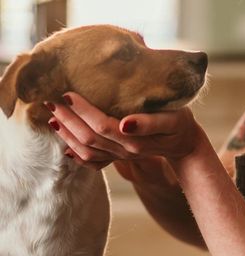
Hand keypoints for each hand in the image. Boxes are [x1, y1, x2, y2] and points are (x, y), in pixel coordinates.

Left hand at [46, 92, 203, 172]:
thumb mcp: (173, 119)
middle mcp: (124, 151)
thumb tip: (125, 123)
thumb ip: (151, 123)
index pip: (102, 126)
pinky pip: (93, 161)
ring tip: (52, 119)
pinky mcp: (118, 157)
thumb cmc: (179, 124)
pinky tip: (66, 146)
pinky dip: (76, 154)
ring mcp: (120, 156)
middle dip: (68, 120)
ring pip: (87, 151)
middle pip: (89, 138)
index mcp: (134, 140)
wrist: (183, 143)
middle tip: (50, 102)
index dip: (83, 111)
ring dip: (68, 135)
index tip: (67, 93)